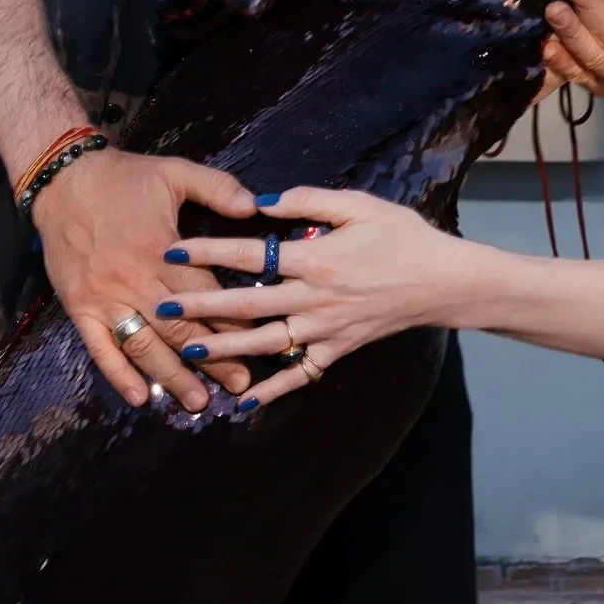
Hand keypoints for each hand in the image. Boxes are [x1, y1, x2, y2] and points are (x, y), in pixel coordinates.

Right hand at [31, 147, 256, 411]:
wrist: (63, 180)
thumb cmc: (124, 178)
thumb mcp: (176, 172)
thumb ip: (218, 188)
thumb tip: (256, 206)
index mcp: (162, 249)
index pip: (205, 294)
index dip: (232, 319)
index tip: (258, 340)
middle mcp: (134, 281)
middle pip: (180, 329)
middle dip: (213, 360)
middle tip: (239, 385)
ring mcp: (105, 299)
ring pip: (144, 346)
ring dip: (173, 376)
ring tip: (198, 402)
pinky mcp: (80, 308)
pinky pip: (100, 349)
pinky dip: (119, 374)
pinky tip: (140, 397)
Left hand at [150, 189, 472, 409]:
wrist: (444, 282)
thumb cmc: (402, 236)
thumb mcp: (359, 205)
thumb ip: (307, 201)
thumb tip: (260, 202)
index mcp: (315, 259)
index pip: (249, 256)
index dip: (208, 251)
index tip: (173, 249)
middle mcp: (313, 299)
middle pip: (247, 304)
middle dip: (201, 306)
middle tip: (160, 307)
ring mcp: (325, 331)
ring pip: (266, 343)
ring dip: (225, 348)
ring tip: (189, 351)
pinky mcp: (338, 351)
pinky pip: (300, 375)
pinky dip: (272, 390)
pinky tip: (243, 401)